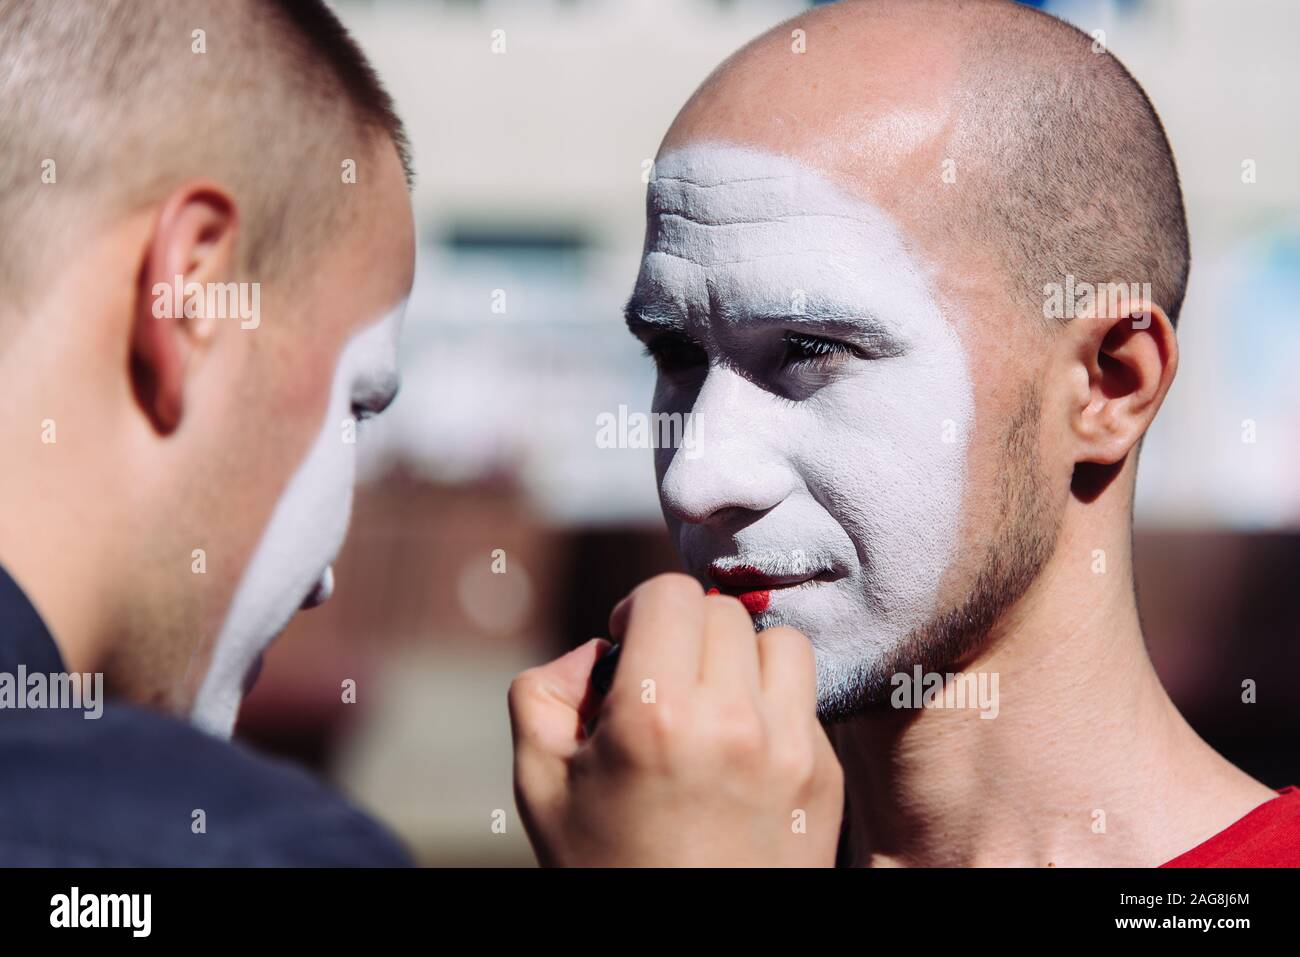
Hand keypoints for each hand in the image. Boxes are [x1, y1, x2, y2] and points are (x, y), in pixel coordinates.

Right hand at [508, 573, 843, 865]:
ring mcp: (791, 751)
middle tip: (666, 681)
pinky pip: (805, 697)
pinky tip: (742, 749)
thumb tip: (599, 647)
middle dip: (687, 633)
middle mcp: (732, 724)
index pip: (670, 593)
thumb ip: (543, 691)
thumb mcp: (540, 784)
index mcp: (655, 719)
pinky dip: (773, 704)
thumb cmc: (604, 869)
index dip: (640, 609)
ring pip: (781, 642)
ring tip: (714, 704)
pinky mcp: (825, 776)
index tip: (630, 647)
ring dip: (743, 657)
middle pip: (724, 612)